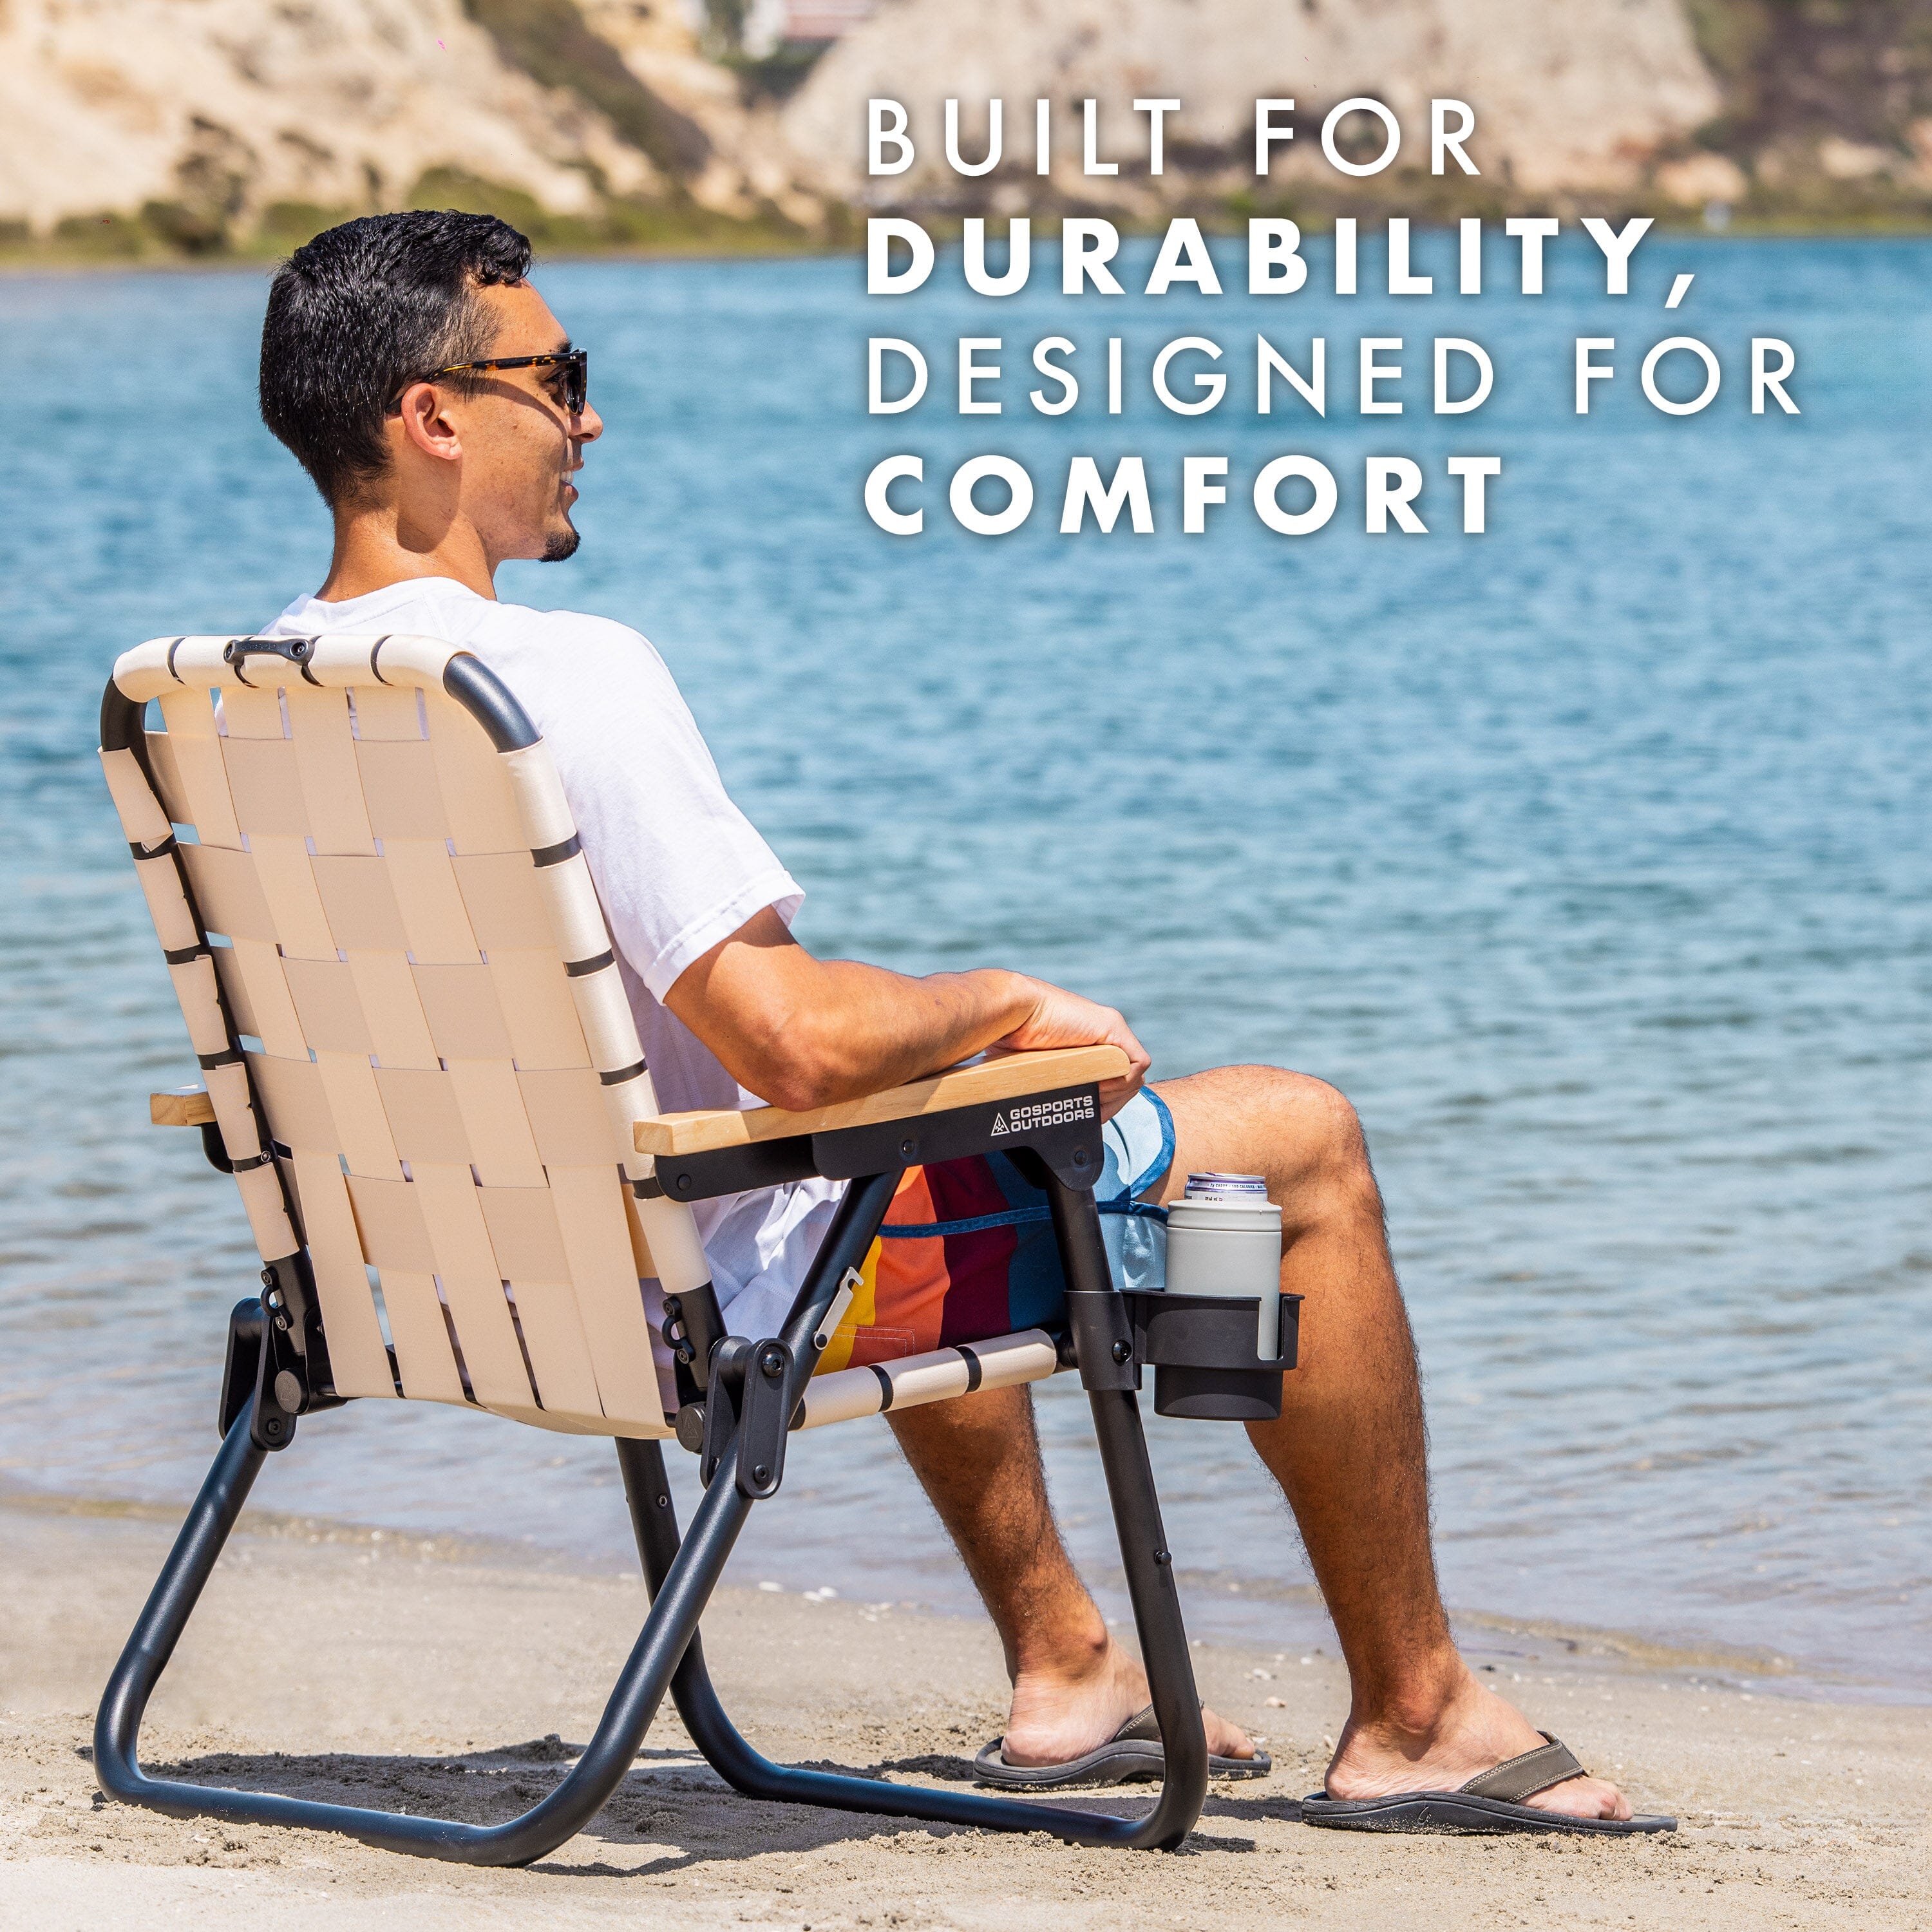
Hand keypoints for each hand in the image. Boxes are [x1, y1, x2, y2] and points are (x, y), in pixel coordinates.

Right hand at [995, 979, 1149, 1120]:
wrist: (1009, 1014)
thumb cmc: (1010, 1040)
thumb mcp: (1036, 1072)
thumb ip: (1053, 1087)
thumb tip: (1050, 1117)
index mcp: (1085, 1046)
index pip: (1112, 1080)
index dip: (1105, 1102)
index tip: (1088, 1115)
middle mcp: (1101, 1035)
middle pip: (1127, 1080)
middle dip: (1112, 1103)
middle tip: (1091, 1112)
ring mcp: (1109, 1029)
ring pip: (1134, 1075)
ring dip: (1115, 1095)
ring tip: (1090, 1097)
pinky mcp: (1113, 1025)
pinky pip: (1137, 1063)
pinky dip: (1122, 1081)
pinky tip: (1098, 1085)